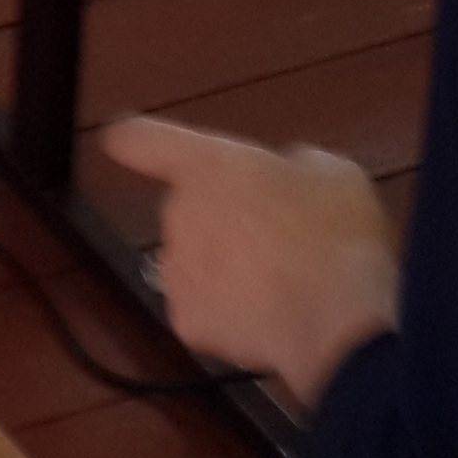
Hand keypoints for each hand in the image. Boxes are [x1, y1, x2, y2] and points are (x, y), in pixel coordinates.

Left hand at [101, 116, 400, 410]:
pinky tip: (270, 310)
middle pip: (191, 210)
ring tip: (280, 277)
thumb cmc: (336, 235)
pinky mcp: (186, 320)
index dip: (135, 139)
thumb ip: (293, 165)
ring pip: (195, 262)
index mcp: (209, 167)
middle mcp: (179, 215)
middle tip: (276, 234)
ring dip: (225, 266)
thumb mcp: (332, 174)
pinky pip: (205, 308)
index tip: (121, 138)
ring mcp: (177, 271)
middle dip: (223, 219)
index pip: (146, 141)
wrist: (334, 318)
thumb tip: (286, 173)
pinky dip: (230, 311)